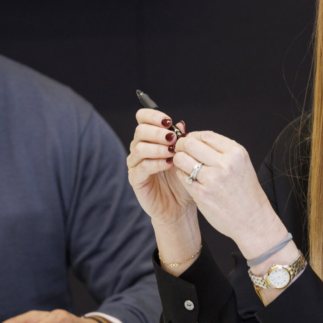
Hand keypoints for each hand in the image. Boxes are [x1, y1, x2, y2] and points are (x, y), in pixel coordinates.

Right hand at [125, 109, 195, 224]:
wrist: (180, 206)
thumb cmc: (183, 179)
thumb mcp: (186, 157)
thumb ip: (182, 140)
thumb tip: (180, 124)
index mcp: (150, 138)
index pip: (142, 118)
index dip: (153, 116)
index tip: (168, 121)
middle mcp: (140, 148)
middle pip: (140, 131)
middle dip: (158, 132)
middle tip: (173, 139)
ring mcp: (135, 163)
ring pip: (139, 147)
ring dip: (158, 147)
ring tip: (172, 152)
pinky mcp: (135, 179)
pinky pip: (142, 166)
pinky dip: (156, 163)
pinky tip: (169, 164)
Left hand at [170, 130, 287, 256]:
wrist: (253, 220)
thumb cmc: (246, 193)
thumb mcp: (241, 165)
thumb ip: (222, 151)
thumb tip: (196, 138)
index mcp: (236, 153)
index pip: (205, 135)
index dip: (193, 136)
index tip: (190, 142)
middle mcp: (225, 163)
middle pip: (190, 143)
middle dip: (181, 146)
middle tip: (180, 151)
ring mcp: (212, 179)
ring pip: (181, 159)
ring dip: (178, 160)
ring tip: (184, 166)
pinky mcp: (201, 194)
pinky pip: (181, 176)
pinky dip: (181, 175)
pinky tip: (189, 179)